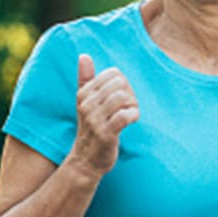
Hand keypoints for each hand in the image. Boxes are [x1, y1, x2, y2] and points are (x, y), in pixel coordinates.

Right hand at [67, 54, 139, 177]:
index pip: (113, 74)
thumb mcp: (85, 103)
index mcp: (84, 93)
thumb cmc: (90, 128)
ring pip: (123, 97)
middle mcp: (87, 104)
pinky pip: (125, 116)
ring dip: (133, 105)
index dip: (123, 84)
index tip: (122, 98)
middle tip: (128, 107)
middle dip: (130, 94)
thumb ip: (85, 79)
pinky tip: (131, 121)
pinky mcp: (105, 134)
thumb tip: (84, 55)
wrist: (85, 161)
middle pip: (120, 83)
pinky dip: (133, 116)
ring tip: (130, 115)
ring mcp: (95, 120)